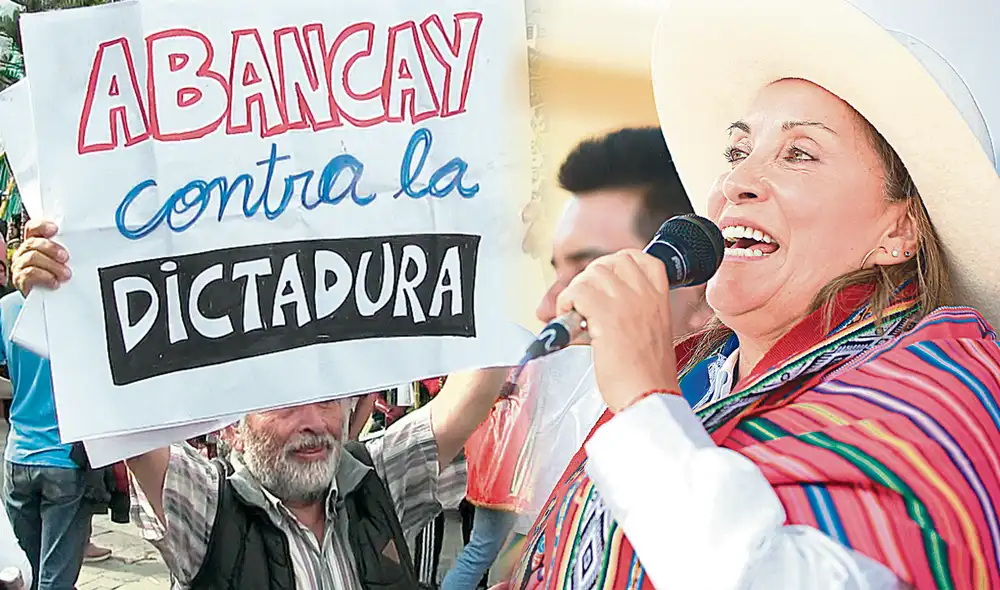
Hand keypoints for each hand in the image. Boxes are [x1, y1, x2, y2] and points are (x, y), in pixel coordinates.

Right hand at [11, 220, 69, 294]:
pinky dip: (45, 276)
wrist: (51, 297)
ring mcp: (20, 265)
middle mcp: (25, 251)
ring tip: (65, 274)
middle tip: (66, 258)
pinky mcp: (20, 279)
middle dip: (51, 248)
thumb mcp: (63, 260)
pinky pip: (29, 273)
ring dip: (52, 265)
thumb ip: (64, 251)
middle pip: (33, 242)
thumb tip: (81, 244)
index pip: (32, 228)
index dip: (42, 226)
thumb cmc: (58, 274)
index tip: (55, 229)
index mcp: (35, 243)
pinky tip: (55, 282)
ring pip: (32, 257)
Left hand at [556, 249, 680, 412]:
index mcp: (659, 296)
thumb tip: (597, 303)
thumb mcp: (651, 332)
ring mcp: (626, 301)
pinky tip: (572, 325)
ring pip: (589, 274)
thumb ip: (633, 311)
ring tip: (577, 317)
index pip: (637, 258)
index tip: (603, 284)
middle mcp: (645, 293)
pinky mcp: (606, 314)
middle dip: (588, 281)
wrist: (649, 396)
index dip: (613, 266)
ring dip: (576, 294)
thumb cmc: (647, 375)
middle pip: (607, 262)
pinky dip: (566, 305)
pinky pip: (576, 292)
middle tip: (584, 306)